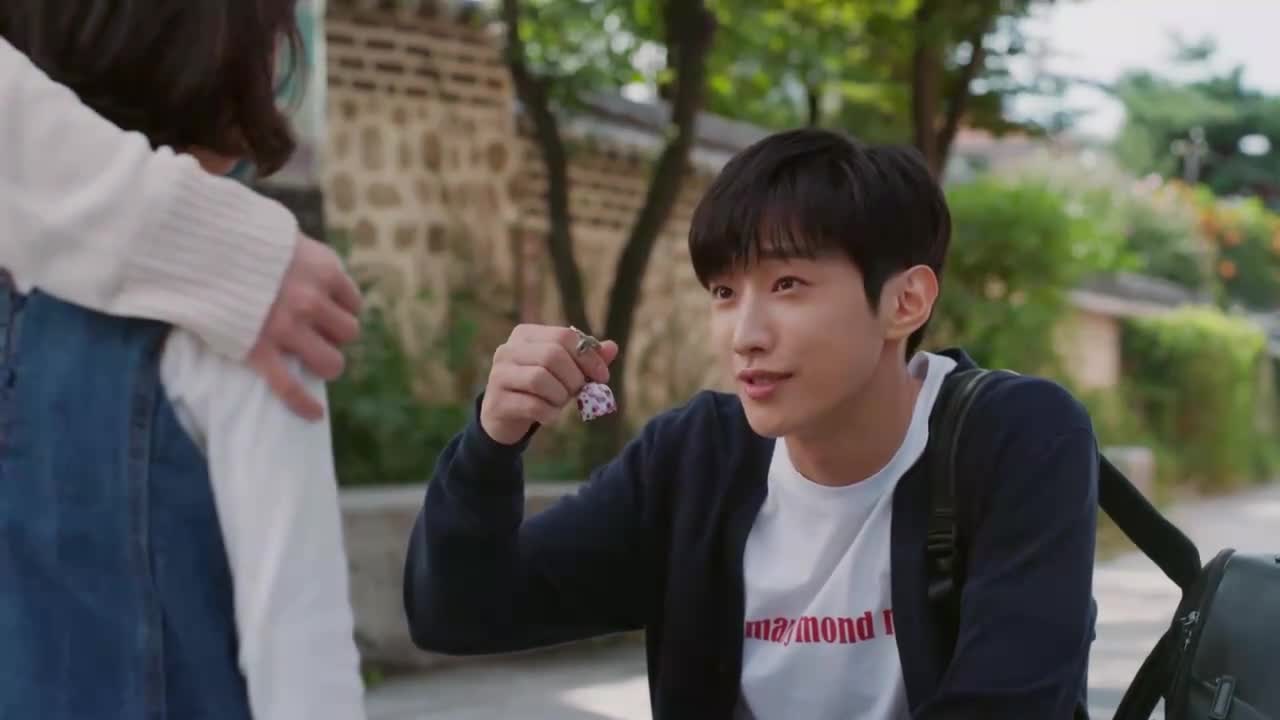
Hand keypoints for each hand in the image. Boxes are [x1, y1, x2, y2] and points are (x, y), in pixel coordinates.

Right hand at [248, 234, 362, 419]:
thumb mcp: (284, 238)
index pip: (353, 303)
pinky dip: (303, 404)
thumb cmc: (239, 237)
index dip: (341, 310)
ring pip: (331, 363)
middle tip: (315, 334)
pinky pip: (289, 387)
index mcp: (323, 270)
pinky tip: (313, 414)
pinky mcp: (259, 350)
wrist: (195, 245)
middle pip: (348, 334)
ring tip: (312, 361)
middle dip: (334, 336)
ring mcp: (287, 328)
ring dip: (324, 364)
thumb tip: (318, 275)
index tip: (328, 312)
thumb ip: (306, 259)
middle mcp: (311, 300)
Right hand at [480, 324, 619, 444]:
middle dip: (574, 378)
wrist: (505, 417)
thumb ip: (586, 359)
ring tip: (560, 403)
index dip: (588, 357)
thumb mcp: (565, 372)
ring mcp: (499, 374)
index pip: (563, 336)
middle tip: (579, 392)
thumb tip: (612, 347)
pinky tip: (550, 416)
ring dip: (560, 396)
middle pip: (552, 355)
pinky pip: (532, 405)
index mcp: (526, 335)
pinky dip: (550, 414)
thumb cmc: (540, 389)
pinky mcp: (497, 401)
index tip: (602, 377)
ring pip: (540, 378)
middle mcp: (508, 349)